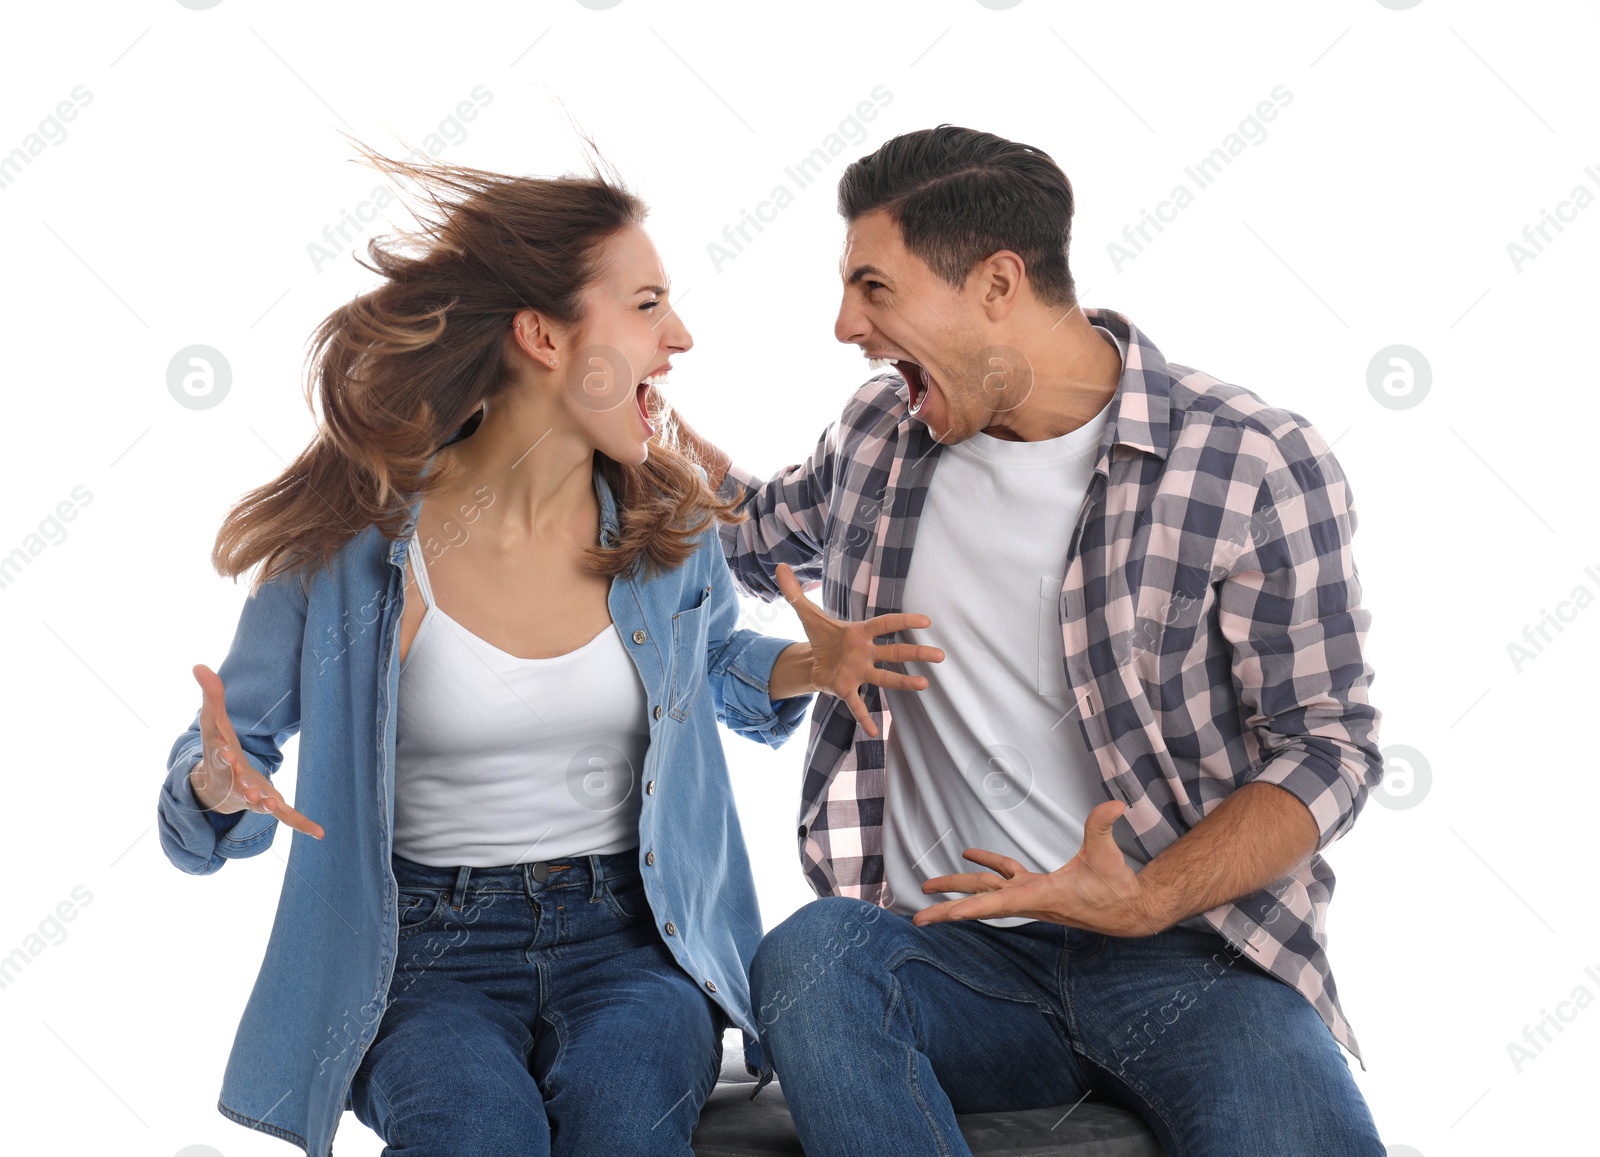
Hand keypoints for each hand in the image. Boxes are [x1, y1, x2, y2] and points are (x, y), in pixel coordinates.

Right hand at [189, 664, 324, 839]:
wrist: (217, 786)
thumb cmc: (218, 747)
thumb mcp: (213, 721)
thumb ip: (211, 694)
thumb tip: (198, 664)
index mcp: (221, 759)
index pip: (219, 756)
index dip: (223, 755)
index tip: (227, 753)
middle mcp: (235, 780)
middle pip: (240, 784)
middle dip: (246, 787)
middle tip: (252, 791)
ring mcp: (252, 794)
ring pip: (260, 802)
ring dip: (267, 805)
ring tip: (275, 807)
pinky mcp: (269, 803)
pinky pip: (286, 816)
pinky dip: (301, 823)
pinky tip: (319, 833)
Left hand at [774, 562, 942, 737]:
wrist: (813, 661)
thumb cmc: (821, 637)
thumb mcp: (806, 614)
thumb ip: (795, 592)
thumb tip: (779, 566)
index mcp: (860, 633)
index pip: (885, 625)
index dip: (903, 622)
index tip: (925, 621)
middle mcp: (865, 653)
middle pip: (894, 653)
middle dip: (917, 654)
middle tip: (940, 655)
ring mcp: (859, 672)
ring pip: (885, 677)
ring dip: (904, 682)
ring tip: (924, 684)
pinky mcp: (847, 688)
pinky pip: (857, 704)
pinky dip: (865, 718)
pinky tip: (874, 732)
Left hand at [911, 800, 1164, 936]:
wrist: (1128, 911)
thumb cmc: (1116, 886)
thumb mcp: (1107, 855)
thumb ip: (1103, 828)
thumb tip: (1115, 806)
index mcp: (1039, 895)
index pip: (997, 904)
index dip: (969, 908)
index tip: (943, 915)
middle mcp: (1028, 899)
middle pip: (980, 902)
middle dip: (948, 907)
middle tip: (917, 916)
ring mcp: (1030, 894)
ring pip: (986, 889)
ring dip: (959, 886)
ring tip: (929, 885)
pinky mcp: (1036, 888)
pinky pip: (1003, 877)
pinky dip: (987, 865)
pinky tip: (970, 854)